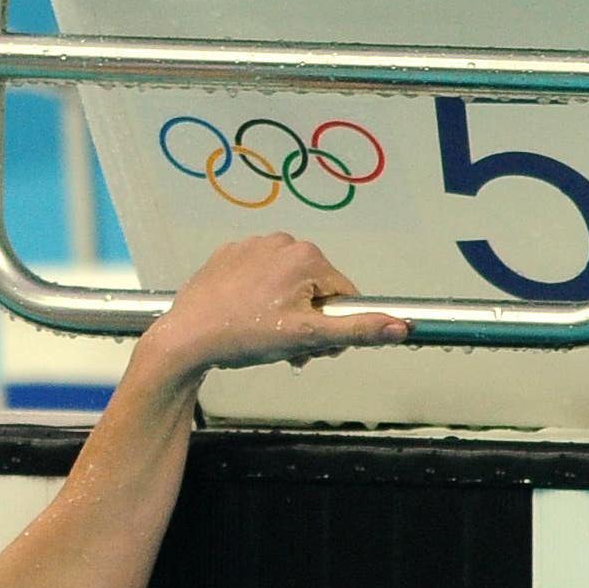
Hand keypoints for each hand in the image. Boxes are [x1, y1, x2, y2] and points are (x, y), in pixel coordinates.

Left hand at [142, 233, 408, 382]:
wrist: (186, 337)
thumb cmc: (244, 336)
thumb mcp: (307, 337)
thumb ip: (357, 330)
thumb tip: (402, 327)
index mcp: (306, 256)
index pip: (344, 295)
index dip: (333, 326)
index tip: (313, 345)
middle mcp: (281, 241)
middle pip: (316, 287)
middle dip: (309, 319)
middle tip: (286, 345)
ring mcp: (250, 245)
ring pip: (287, 283)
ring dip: (286, 309)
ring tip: (262, 334)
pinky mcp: (227, 255)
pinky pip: (257, 276)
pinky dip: (257, 296)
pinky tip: (243, 316)